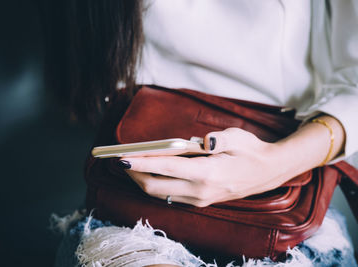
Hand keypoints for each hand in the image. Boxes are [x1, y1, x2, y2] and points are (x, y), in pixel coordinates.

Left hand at [120, 128, 285, 206]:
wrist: (268, 172)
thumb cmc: (251, 150)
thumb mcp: (237, 137)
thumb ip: (218, 139)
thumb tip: (201, 141)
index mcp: (207, 173)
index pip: (165, 167)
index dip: (141, 163)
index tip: (122, 158)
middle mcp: (201, 190)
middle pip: (156, 187)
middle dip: (134, 176)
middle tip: (121, 162)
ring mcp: (201, 199)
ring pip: (161, 195)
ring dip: (143, 183)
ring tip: (131, 168)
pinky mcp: (201, 202)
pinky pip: (171, 198)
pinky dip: (156, 188)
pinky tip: (151, 176)